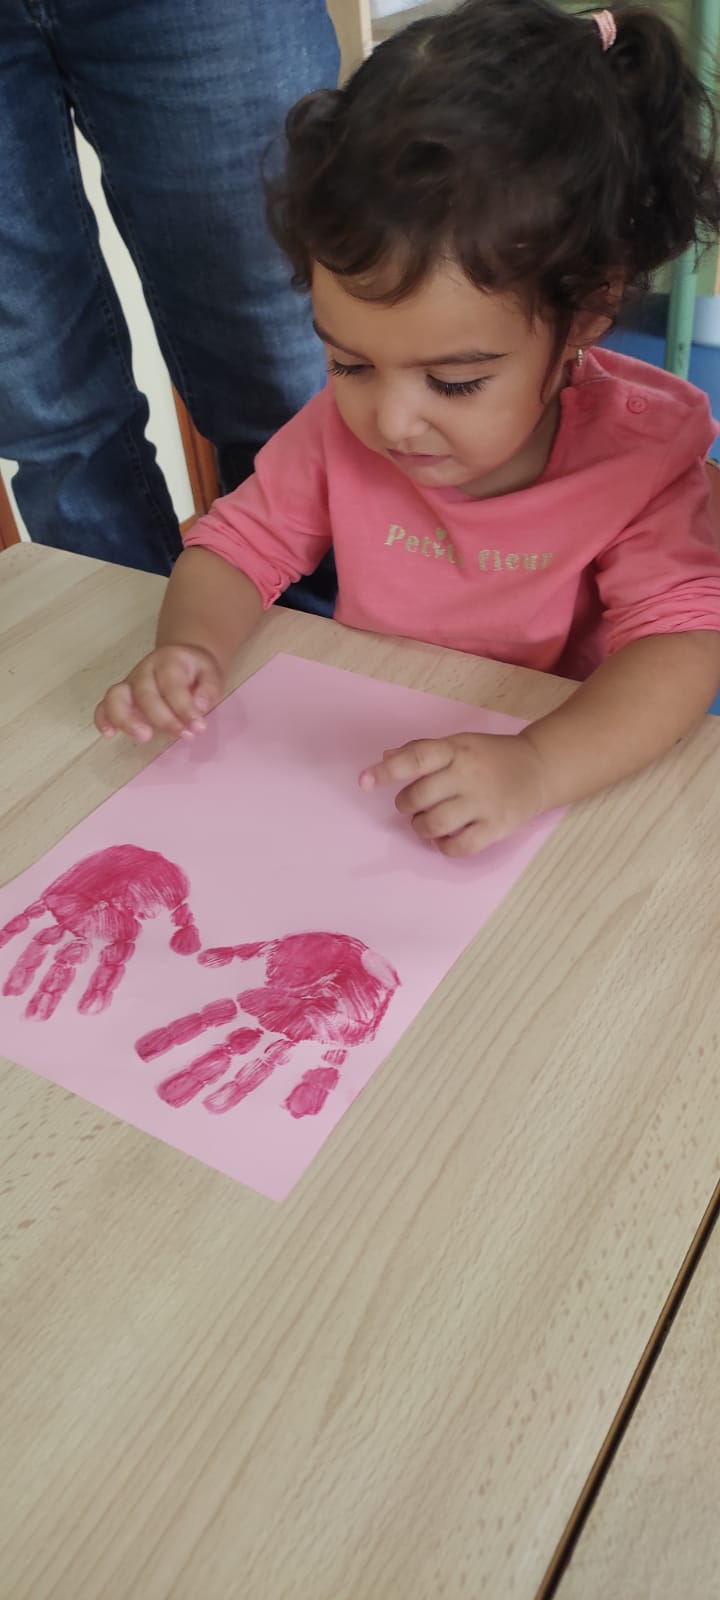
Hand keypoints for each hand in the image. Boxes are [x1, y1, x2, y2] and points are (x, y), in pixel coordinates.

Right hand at [94, 643, 223, 742]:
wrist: (179, 659)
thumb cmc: (194, 670)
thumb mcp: (210, 672)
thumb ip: (209, 687)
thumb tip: (200, 705)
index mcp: (167, 661)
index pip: (172, 684)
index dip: (185, 708)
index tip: (199, 727)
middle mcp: (144, 671)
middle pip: (145, 694)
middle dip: (163, 718)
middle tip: (182, 735)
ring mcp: (129, 684)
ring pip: (117, 697)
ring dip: (127, 719)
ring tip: (144, 736)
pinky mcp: (120, 697)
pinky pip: (104, 705)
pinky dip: (103, 719)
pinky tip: (109, 734)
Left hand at [359, 731, 547, 856]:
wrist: (540, 767)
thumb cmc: (490, 756)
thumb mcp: (459, 744)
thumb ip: (422, 751)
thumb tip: (384, 758)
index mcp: (456, 750)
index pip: (416, 758)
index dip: (387, 771)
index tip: (364, 781)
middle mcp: (468, 774)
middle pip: (419, 797)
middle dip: (406, 805)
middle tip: (413, 805)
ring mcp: (483, 802)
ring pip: (434, 824)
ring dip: (421, 827)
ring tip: (427, 822)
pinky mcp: (497, 827)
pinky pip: (459, 847)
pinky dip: (444, 846)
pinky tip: (446, 838)